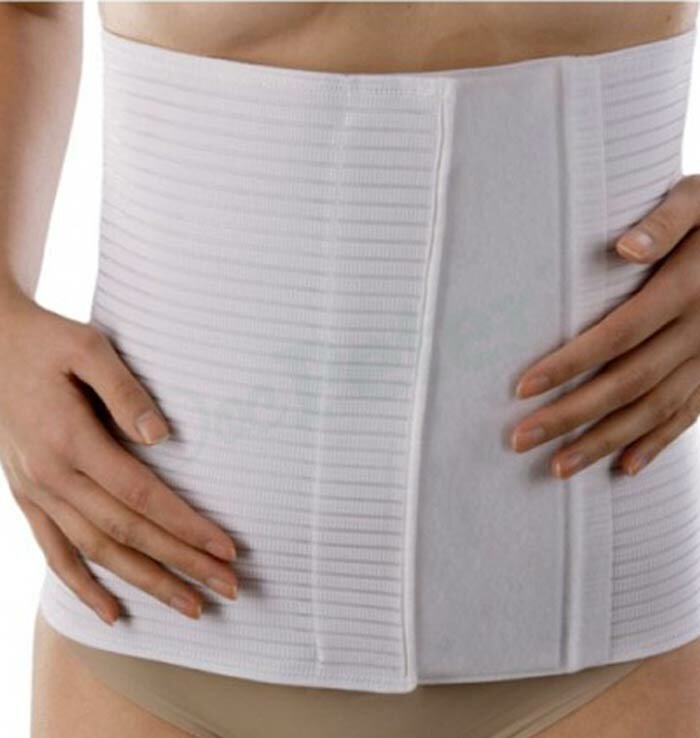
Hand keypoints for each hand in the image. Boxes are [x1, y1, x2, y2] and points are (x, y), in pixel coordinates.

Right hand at [0, 287, 238, 625]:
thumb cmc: (47, 342)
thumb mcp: (87, 348)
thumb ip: (124, 391)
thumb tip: (162, 436)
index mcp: (71, 439)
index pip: (142, 496)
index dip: (186, 525)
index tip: (225, 548)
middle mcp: (52, 476)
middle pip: (127, 532)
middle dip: (181, 563)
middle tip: (228, 588)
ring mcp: (36, 492)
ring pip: (96, 551)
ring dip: (145, 583)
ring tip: (189, 606)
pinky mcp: (27, 496)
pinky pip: (54, 553)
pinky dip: (82, 586)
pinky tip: (111, 612)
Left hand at [510, 175, 699, 478]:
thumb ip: (667, 221)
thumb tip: (626, 248)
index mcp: (686, 290)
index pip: (618, 334)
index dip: (571, 363)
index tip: (523, 387)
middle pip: (627, 383)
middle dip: (571, 415)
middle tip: (521, 439)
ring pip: (653, 410)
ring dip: (604, 442)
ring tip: (558, 468)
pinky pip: (689, 416)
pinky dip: (657, 443)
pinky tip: (625, 467)